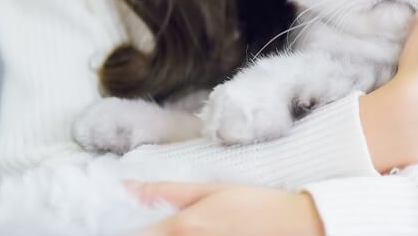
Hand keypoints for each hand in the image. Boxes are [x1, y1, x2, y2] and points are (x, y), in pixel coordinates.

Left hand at [124, 181, 323, 235]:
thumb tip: (125, 187)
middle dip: (148, 232)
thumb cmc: (254, 205)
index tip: (122, 223)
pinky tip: (195, 234)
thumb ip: (164, 192)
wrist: (295, 226)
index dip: (126, 230)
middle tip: (158, 225)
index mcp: (183, 229)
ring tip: (183, 228)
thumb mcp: (209, 190)